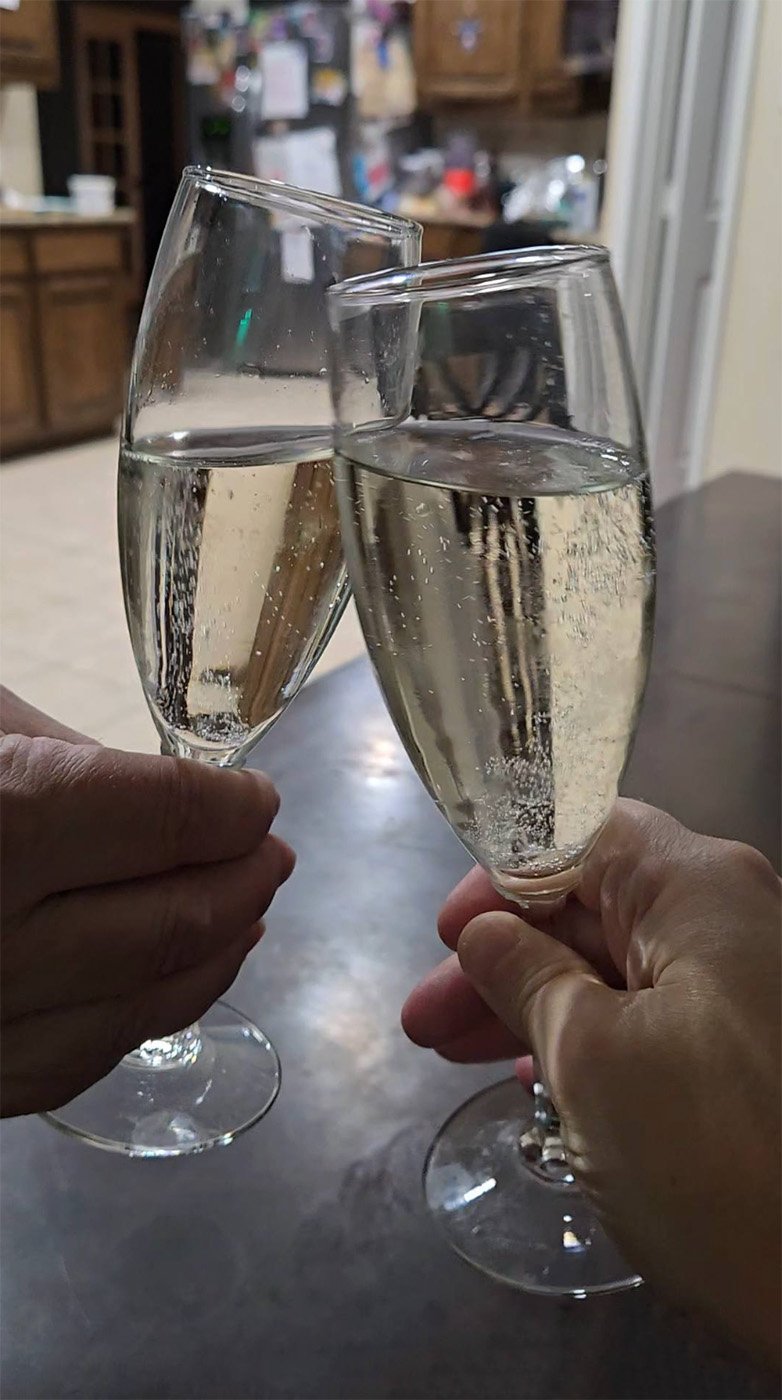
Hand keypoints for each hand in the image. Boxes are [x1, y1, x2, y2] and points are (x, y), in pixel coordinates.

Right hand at [1, 716, 293, 1116]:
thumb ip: (66, 752)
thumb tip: (164, 796)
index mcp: (2, 826)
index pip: (168, 819)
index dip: (234, 809)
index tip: (254, 801)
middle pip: (175, 920)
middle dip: (244, 880)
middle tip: (268, 855)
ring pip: (145, 1003)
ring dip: (218, 952)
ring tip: (245, 911)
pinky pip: (86, 1058)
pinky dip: (151, 1011)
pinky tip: (172, 976)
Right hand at [403, 800, 780, 1363]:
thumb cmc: (707, 1154)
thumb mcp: (590, 1058)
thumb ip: (525, 977)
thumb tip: (485, 933)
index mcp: (699, 889)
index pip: (583, 837)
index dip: (504, 878)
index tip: (448, 936)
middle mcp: (732, 920)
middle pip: (595, 907)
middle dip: (503, 959)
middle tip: (426, 1022)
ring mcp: (748, 989)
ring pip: (619, 968)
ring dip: (534, 1005)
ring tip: (453, 1056)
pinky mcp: (751, 1055)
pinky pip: (655, 1019)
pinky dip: (589, 1040)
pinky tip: (536, 1080)